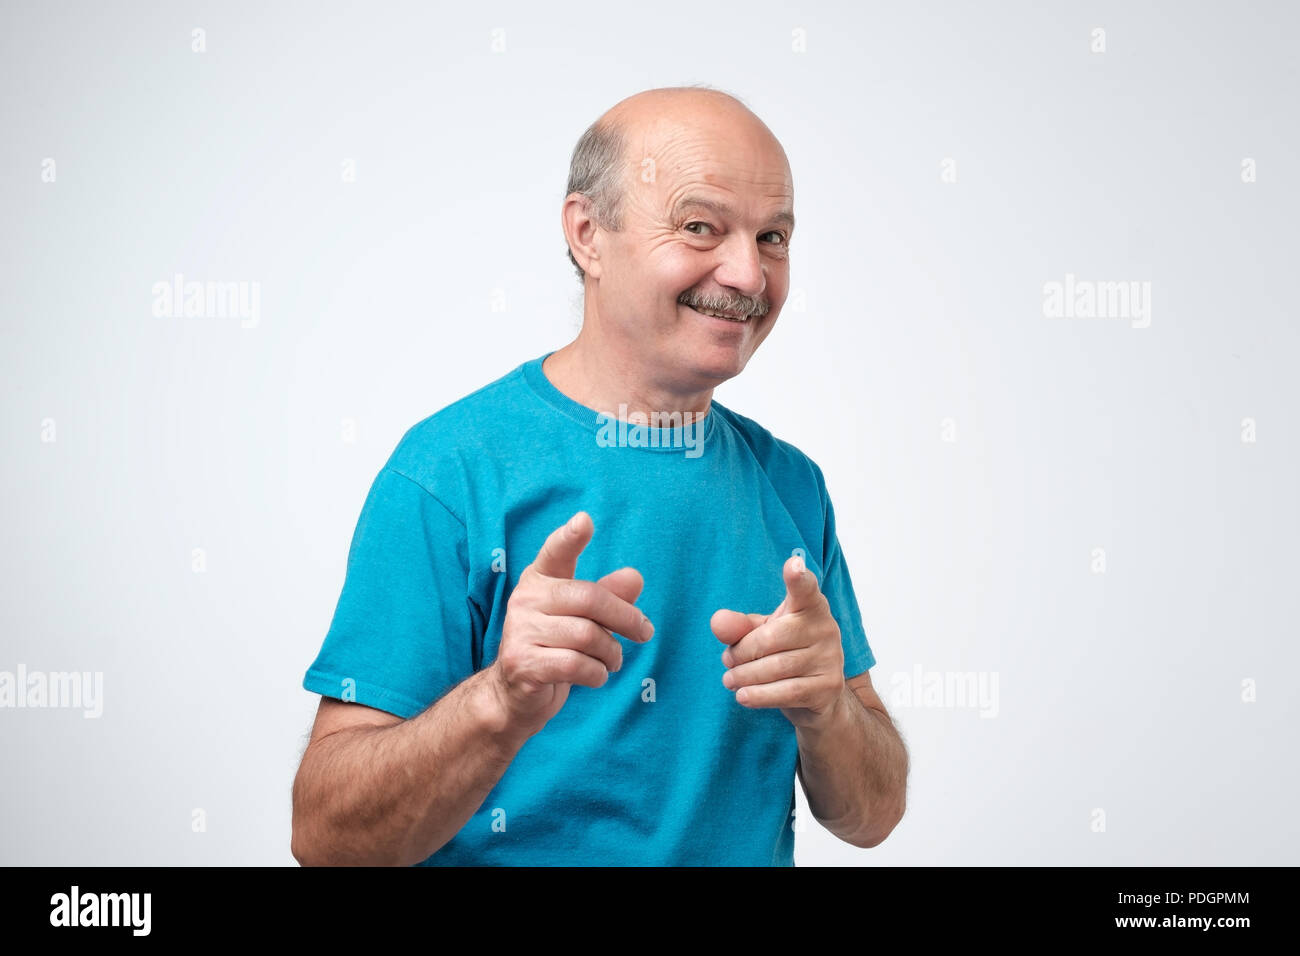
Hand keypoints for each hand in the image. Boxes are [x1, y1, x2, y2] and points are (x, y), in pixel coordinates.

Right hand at [488, 511, 653, 734]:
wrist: (515, 695)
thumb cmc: (555, 648)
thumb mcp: (584, 618)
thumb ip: (608, 596)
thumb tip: (635, 577)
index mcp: (540, 580)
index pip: (556, 553)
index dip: (570, 537)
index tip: (585, 520)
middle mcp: (525, 599)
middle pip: (590, 599)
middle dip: (626, 618)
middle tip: (645, 633)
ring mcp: (520, 631)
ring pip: (588, 636)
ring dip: (612, 653)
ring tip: (612, 661)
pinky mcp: (522, 663)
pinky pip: (576, 665)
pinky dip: (597, 673)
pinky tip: (595, 675)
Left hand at [711, 553, 844, 729]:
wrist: (817, 695)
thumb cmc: (785, 652)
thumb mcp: (760, 633)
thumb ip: (738, 626)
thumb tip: (718, 622)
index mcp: (809, 606)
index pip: (805, 589)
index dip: (798, 577)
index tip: (793, 565)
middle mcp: (825, 627)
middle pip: (770, 638)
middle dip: (741, 652)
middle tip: (727, 661)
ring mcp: (831, 658)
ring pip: (776, 668)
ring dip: (745, 676)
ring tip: (730, 679)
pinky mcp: (828, 687)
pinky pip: (786, 692)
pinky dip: (758, 695)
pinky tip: (742, 696)